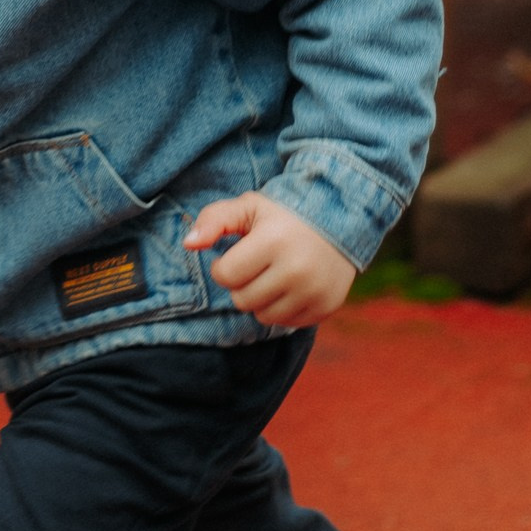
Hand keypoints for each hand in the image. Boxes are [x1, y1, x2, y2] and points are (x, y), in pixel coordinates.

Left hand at [184, 194, 354, 329]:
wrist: (341, 217)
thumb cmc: (284, 214)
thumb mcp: (248, 207)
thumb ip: (213, 220)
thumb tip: (189, 244)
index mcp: (273, 241)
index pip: (225, 276)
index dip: (223, 266)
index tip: (236, 254)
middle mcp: (297, 269)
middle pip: (243, 300)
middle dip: (242, 284)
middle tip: (257, 264)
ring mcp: (315, 291)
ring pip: (264, 316)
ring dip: (261, 299)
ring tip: (274, 274)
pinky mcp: (327, 306)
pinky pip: (288, 324)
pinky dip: (284, 308)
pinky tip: (292, 285)